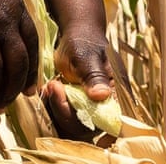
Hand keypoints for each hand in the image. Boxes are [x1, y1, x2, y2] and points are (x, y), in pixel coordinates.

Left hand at [44, 25, 114, 141]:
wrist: (76, 36)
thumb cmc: (85, 42)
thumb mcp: (88, 56)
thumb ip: (95, 75)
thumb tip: (102, 95)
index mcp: (116, 97)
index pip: (100, 122)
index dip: (78, 115)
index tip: (60, 90)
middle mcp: (105, 110)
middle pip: (83, 129)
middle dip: (62, 111)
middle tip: (51, 85)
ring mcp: (90, 112)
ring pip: (70, 129)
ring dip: (54, 111)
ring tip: (49, 87)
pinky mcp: (77, 112)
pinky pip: (63, 122)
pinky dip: (52, 110)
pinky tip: (48, 91)